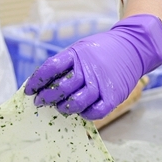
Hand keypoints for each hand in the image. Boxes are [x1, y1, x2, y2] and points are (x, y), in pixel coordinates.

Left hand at [23, 14, 161, 119]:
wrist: (133, 47)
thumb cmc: (102, 50)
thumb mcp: (80, 49)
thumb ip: (65, 64)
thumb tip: (42, 83)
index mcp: (76, 54)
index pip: (51, 67)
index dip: (36, 81)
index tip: (29, 90)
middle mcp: (88, 68)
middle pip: (62, 87)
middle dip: (47, 97)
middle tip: (41, 101)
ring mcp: (102, 83)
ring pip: (77, 101)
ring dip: (64, 107)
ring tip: (60, 107)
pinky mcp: (114, 96)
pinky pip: (96, 111)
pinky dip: (85, 114)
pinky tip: (81, 110)